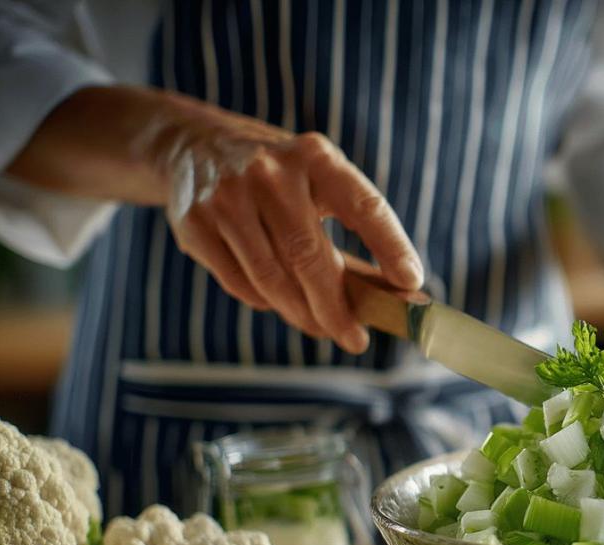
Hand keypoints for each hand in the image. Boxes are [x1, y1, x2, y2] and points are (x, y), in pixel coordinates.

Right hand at [163, 122, 421, 352]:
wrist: (192, 146)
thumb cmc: (280, 179)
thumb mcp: (319, 185)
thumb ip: (355, 233)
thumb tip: (398, 296)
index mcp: (315, 157)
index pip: (364, 205)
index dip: (391, 245)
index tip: (411, 282)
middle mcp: (270, 173)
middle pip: (309, 257)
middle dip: (336, 307)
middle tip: (356, 338)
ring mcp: (226, 197)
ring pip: (272, 279)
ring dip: (303, 314)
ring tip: (324, 328)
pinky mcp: (194, 224)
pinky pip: (240, 284)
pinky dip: (266, 302)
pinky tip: (280, 302)